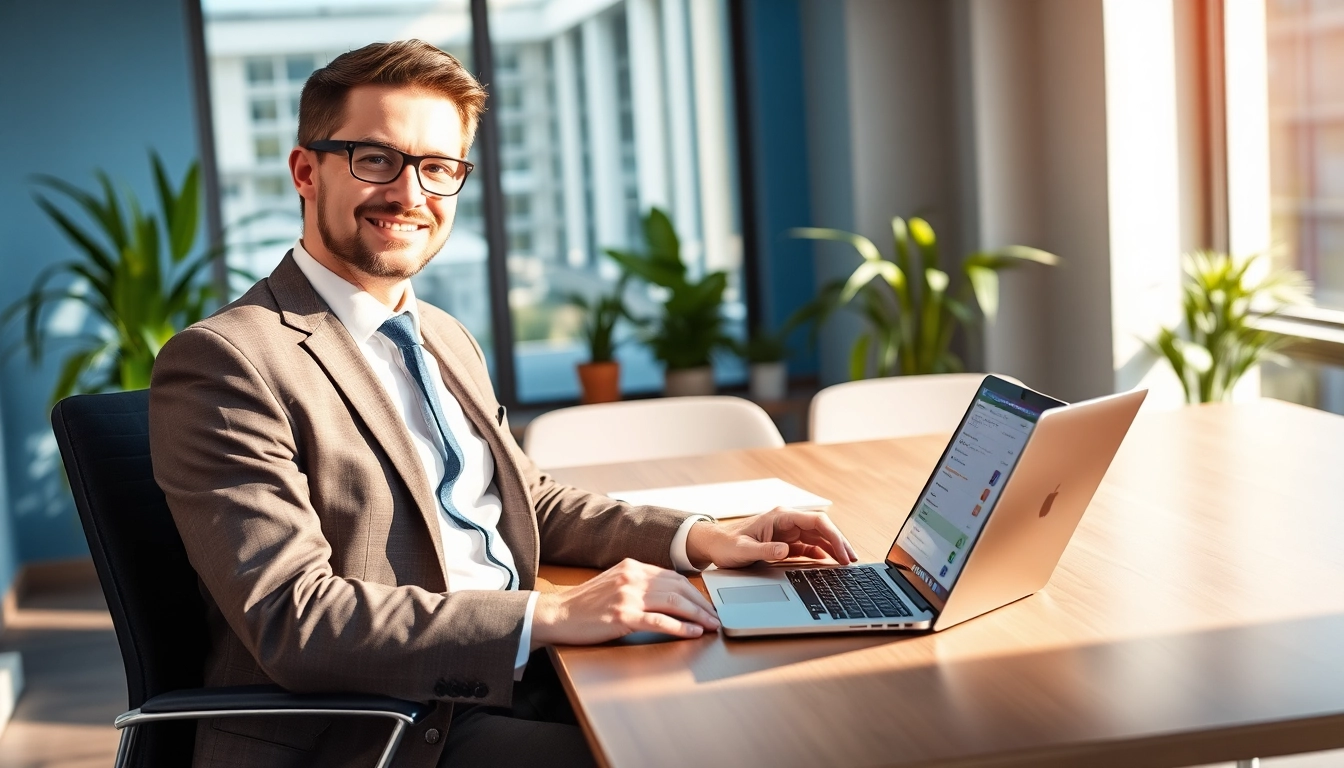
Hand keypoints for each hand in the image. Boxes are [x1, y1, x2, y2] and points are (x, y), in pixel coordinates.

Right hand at [530, 558, 719, 648]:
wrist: (556, 615)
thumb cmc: (584, 604)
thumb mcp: (613, 582)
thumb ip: (637, 583)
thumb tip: (668, 593)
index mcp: (631, 566)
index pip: (673, 576)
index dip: (694, 591)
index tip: (706, 603)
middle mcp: (632, 577)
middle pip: (678, 588)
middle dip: (701, 603)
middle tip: (716, 617)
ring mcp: (627, 596)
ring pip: (673, 602)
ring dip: (697, 615)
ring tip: (711, 626)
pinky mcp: (622, 616)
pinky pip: (659, 621)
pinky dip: (679, 627)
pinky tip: (692, 632)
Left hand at [684, 508, 857, 569]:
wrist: (714, 545)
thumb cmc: (725, 545)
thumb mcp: (742, 550)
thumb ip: (764, 550)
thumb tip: (786, 550)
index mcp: (780, 517)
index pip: (816, 521)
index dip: (833, 535)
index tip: (843, 552)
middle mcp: (787, 521)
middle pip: (822, 529)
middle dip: (839, 543)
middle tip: (852, 561)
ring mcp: (788, 532)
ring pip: (818, 537)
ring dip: (833, 549)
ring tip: (847, 564)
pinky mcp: (786, 543)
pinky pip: (809, 546)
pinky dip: (822, 554)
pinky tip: (830, 564)